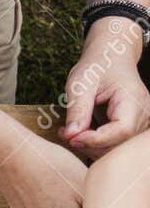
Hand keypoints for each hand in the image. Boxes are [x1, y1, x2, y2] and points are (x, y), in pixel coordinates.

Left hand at [60, 19, 149, 158]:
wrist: (111, 58)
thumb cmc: (97, 67)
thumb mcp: (81, 84)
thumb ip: (77, 109)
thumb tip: (71, 135)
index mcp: (134, 99)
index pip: (121, 130)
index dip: (95, 139)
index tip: (71, 137)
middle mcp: (143, 113)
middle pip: (118, 144)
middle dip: (88, 145)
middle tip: (65, 132)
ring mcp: (140, 122)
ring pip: (115, 148)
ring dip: (89, 146)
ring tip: (70, 130)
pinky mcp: (132, 128)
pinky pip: (113, 145)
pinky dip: (94, 144)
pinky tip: (80, 132)